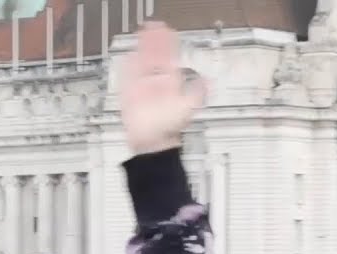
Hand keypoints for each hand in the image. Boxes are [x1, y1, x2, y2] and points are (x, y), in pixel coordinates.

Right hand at [120, 22, 204, 154]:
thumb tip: (208, 81)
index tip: (168, 32)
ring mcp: (143, 87)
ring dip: (141, 49)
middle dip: (154, 42)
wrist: (153, 142)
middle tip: (153, 28)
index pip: (169, 59)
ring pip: (141, 63)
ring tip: (141, 35)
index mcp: (171, 83)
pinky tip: (128, 56)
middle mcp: (157, 83)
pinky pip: (128, 77)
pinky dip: (127, 66)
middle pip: (154, 57)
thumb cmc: (170, 127)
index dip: (169, 45)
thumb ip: (198, 93)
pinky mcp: (130, 94)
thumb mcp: (188, 108)